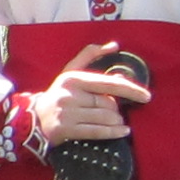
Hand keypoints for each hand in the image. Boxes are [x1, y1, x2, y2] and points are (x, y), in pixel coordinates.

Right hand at [29, 47, 152, 147]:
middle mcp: (69, 95)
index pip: (108, 83)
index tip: (146, 96)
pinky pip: (97, 132)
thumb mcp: (70, 72)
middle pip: (108, 103)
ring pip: (105, 118)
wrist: (32, 119)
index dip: (130, 89)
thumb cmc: (58, 94)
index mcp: (73, 79)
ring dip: (116, 121)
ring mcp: (67, 114)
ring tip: (116, 122)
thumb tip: (114, 46)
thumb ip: (90, 55)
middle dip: (117, 109)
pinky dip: (113, 133)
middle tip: (115, 112)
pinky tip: (122, 132)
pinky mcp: (65, 130)